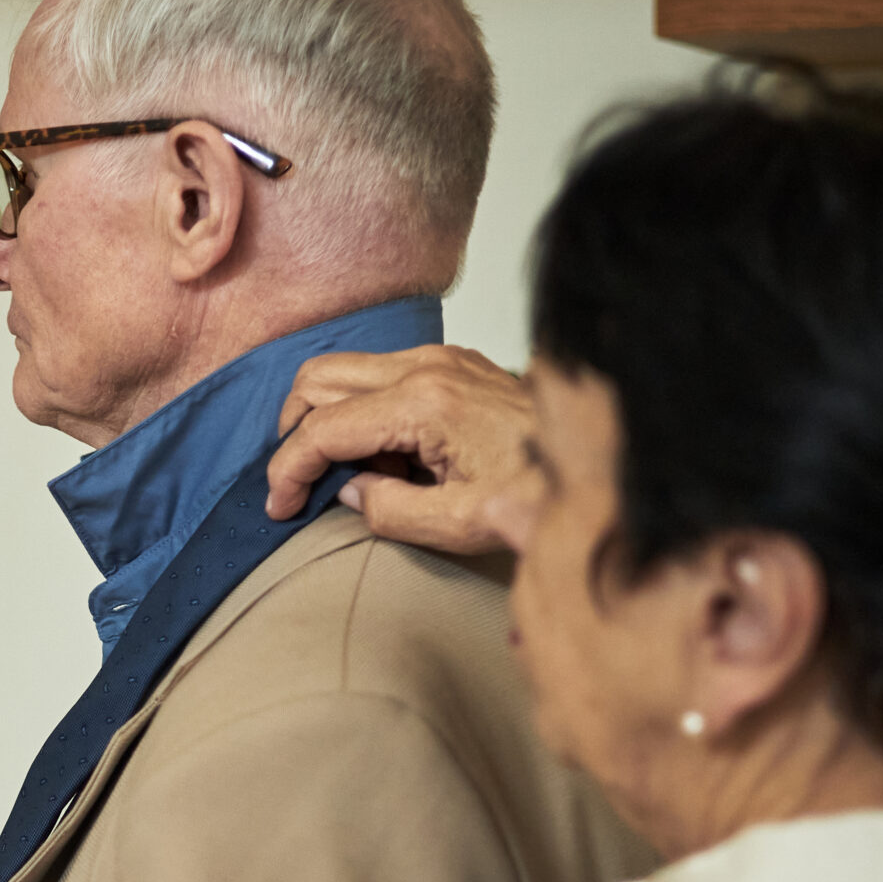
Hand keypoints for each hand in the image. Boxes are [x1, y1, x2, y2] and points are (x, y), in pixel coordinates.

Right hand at [266, 344, 533, 554]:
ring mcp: (442, 357)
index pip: (322, 428)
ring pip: (345, 369)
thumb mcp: (457, 524)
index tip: (280, 507)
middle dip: (295, 433)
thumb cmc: (540, 496)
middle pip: (318, 380)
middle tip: (301, 484)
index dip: (288, 471)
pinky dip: (364, 408)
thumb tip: (351, 491)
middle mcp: (426, 366)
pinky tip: (390, 455)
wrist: (602, 470)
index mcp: (423, 404)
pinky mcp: (455, 363)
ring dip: (329, 418)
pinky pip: (382, 373)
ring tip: (353, 473)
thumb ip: (388, 510)